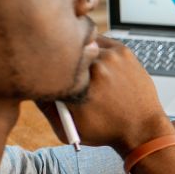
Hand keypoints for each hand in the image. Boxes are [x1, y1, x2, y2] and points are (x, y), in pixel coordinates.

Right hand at [37, 36, 172, 154]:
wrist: (142, 129)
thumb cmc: (106, 131)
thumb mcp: (68, 128)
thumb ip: (46, 107)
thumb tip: (33, 85)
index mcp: (77, 85)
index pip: (49, 67)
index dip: (46, 70)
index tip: (48, 74)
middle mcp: (93, 67)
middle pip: (65, 51)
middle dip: (63, 60)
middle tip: (67, 71)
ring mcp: (110, 56)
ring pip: (83, 44)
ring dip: (81, 53)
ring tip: (88, 73)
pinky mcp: (123, 51)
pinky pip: (100, 42)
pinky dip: (97, 51)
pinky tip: (101, 68)